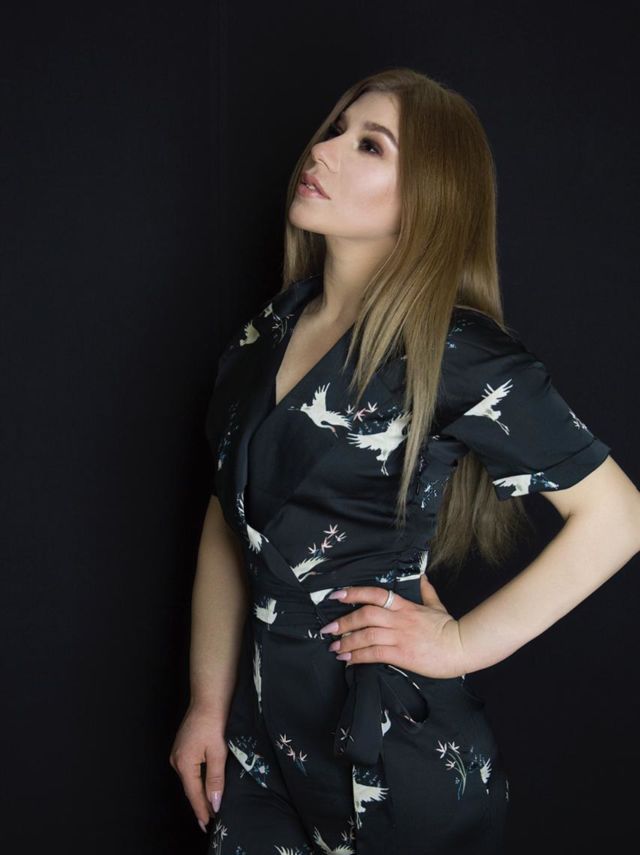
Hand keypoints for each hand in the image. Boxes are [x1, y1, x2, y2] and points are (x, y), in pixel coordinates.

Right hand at [168, 701, 227, 833]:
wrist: (209, 698)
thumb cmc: (215, 723)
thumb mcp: (218, 753)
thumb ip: (215, 780)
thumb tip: (214, 803)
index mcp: (184, 764)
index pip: (194, 794)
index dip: (201, 810)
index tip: (207, 825)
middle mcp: (176, 760)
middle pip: (190, 787)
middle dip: (200, 802)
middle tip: (210, 819)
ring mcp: (177, 752)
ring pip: (189, 778)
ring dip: (199, 790)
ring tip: (209, 805)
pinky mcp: (182, 746)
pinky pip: (189, 769)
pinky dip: (197, 778)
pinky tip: (204, 783)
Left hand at [321, 574, 466, 678]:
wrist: (462, 647)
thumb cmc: (449, 628)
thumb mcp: (436, 605)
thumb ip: (427, 591)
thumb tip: (423, 578)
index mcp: (405, 605)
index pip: (375, 594)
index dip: (353, 593)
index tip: (336, 595)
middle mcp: (399, 619)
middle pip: (365, 615)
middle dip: (344, 621)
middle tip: (328, 629)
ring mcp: (400, 636)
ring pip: (367, 635)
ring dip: (347, 641)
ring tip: (334, 648)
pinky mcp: (402, 654)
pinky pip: (375, 654)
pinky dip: (358, 657)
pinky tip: (348, 660)